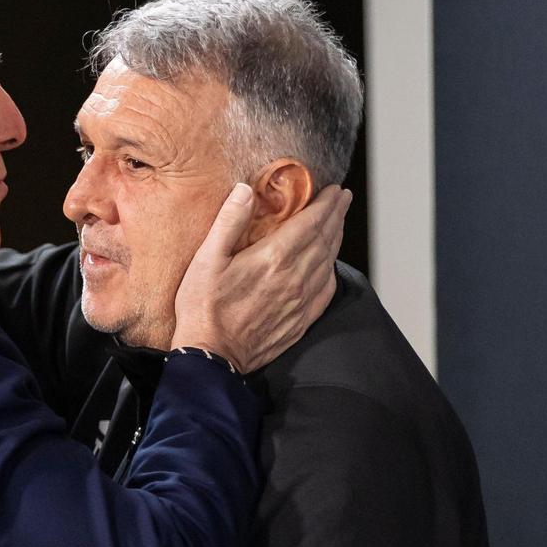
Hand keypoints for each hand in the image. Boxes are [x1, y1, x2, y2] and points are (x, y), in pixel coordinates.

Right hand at [171, 183, 351, 372]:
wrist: (212, 356)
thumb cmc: (204, 308)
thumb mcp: (206, 258)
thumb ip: (229, 221)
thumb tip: (245, 190)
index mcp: (273, 258)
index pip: (311, 223)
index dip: (326, 204)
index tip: (334, 190)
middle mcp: (295, 278)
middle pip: (325, 240)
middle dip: (336, 216)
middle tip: (342, 199)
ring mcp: (301, 301)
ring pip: (328, 262)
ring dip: (336, 239)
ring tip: (337, 224)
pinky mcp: (301, 320)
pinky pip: (326, 290)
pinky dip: (331, 270)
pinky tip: (328, 265)